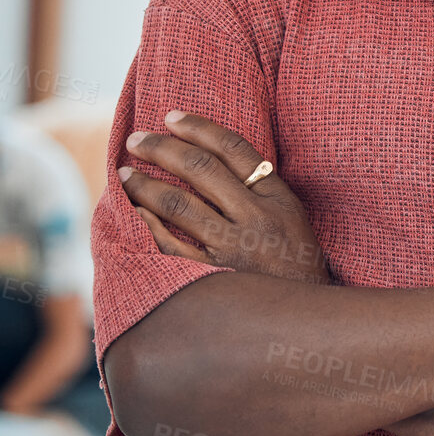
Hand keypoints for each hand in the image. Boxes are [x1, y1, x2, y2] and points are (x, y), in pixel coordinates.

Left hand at [119, 112, 332, 284]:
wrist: (304, 319)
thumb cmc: (295, 266)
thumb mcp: (293, 219)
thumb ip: (262, 191)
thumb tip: (213, 160)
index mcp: (279, 199)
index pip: (236, 150)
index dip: (200, 128)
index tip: (171, 117)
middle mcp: (257, 219)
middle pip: (203, 170)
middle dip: (163, 149)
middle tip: (136, 139)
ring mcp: (233, 249)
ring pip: (180, 205)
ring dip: (146, 186)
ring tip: (126, 175)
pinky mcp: (213, 276)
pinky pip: (170, 246)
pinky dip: (147, 226)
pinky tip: (133, 213)